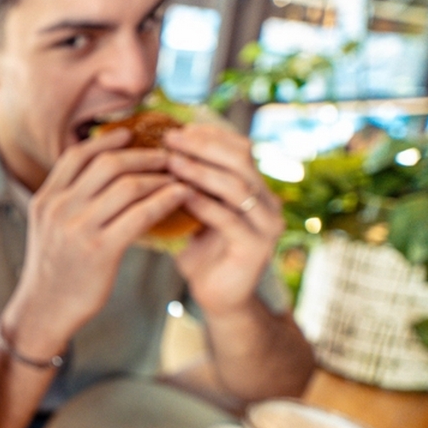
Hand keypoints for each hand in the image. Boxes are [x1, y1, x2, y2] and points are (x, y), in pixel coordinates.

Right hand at [1, 128, 190, 356]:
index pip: (76, 156)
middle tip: (165, 155)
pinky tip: (180, 197)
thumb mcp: (47, 228)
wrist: (44, 311)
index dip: (106, 141)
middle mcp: (59, 209)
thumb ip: (65, 201)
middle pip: (106, 165)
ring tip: (177, 176)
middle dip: (141, 155)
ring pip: (127, 186)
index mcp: (45, 200)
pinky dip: (164, 201)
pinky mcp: (100, 250)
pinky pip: (140, 215)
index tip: (130, 135)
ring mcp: (78, 229)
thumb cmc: (53, 270)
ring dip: (158, 176)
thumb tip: (93, 176)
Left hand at [164, 123, 284, 315]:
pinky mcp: (257, 248)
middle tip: (171, 139)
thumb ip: (189, 185)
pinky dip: (204, 204)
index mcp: (256, 189)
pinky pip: (230, 220)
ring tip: (172, 162)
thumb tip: (159, 149)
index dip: (209, 136)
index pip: (239, 149)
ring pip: (237, 187)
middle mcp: (268, 203)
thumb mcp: (195, 212)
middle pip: (241, 160)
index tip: (176, 129)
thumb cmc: (201, 252)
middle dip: (204, 146)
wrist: (218, 298)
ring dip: (201, 171)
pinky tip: (180, 195)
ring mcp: (267, 225)